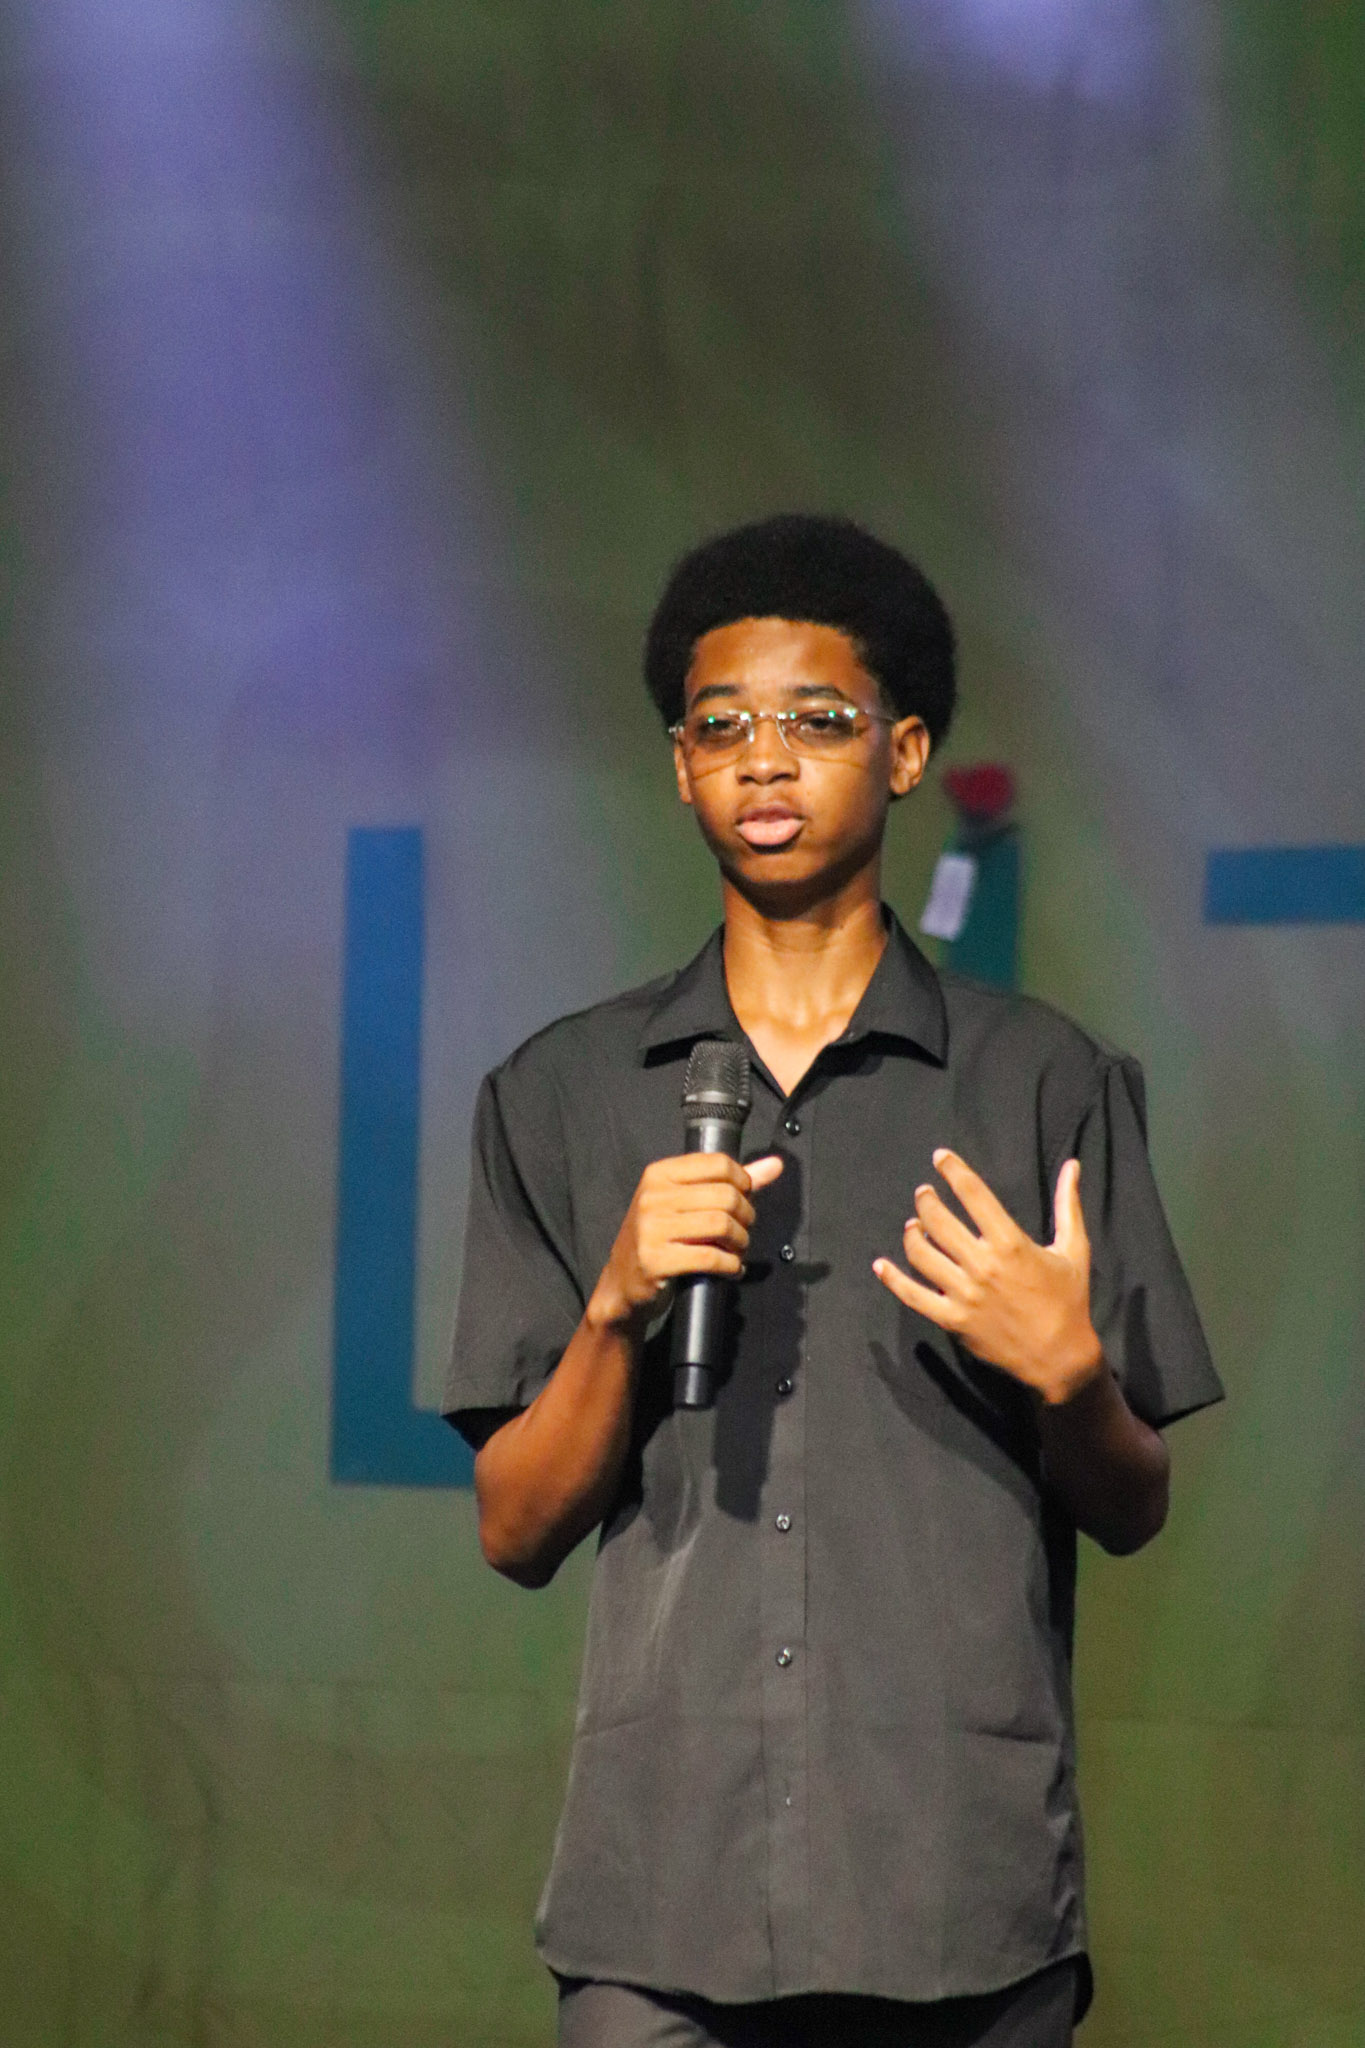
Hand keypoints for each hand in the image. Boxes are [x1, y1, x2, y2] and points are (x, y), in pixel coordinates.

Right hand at [589, 1153, 784, 1334]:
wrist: (622, 1283)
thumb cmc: (659, 1238)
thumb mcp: (685, 1203)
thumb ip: (730, 1182)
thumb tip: (774, 1165)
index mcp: (659, 1174)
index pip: (719, 1163)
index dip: (743, 1183)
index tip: (744, 1200)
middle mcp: (653, 1197)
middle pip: (725, 1196)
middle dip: (746, 1217)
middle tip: (743, 1231)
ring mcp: (652, 1229)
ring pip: (722, 1225)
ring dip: (740, 1242)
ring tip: (737, 1250)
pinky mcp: (656, 1260)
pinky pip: (711, 1258)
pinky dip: (731, 1265)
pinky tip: (730, 1269)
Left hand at [873, 1150, 1103, 1405]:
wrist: (1060, 1356)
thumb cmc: (1068, 1300)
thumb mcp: (1074, 1249)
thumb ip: (1068, 1205)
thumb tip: (1072, 1165)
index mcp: (1010, 1243)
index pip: (973, 1195)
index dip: (954, 1170)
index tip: (940, 1157)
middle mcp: (982, 1265)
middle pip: (939, 1221)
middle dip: (926, 1200)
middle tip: (923, 1193)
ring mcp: (963, 1294)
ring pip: (922, 1254)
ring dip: (912, 1234)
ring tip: (913, 1224)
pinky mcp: (952, 1320)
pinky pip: (913, 1296)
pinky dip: (892, 1279)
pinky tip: (880, 1264)